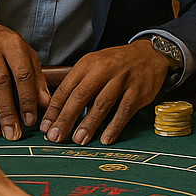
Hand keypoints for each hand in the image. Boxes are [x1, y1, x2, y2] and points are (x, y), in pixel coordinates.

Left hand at [41, 42, 169, 144]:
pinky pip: (124, 111)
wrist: (150, 54)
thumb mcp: (95, 65)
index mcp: (88, 63)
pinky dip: (114, 126)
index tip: (46, 127)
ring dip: (88, 124)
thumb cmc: (117, 64)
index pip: (66, 88)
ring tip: (78, 140)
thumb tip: (59, 114)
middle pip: (81, 96)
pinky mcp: (138, 91)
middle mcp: (104, 69)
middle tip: (56, 136)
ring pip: (102, 104)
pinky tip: (106, 138)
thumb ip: (79, 85)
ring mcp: (122, 79)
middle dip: (66, 118)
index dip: (54, 109)